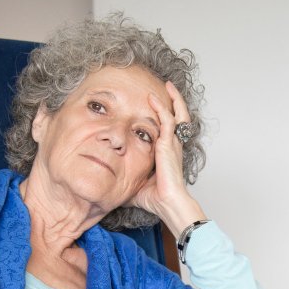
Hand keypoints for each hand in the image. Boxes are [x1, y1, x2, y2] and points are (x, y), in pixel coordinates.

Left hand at [129, 81, 206, 236]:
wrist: (166, 203)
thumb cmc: (154, 198)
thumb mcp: (134, 182)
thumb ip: (124, 177)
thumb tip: (109, 183)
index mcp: (167, 153)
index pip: (169, 129)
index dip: (166, 116)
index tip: (157, 106)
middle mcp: (173, 146)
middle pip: (179, 117)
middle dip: (174, 101)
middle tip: (168, 88)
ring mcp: (172, 144)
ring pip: (177, 114)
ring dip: (172, 99)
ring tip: (166, 85)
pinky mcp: (168, 145)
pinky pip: (167, 120)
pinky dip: (161, 107)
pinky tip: (152, 99)